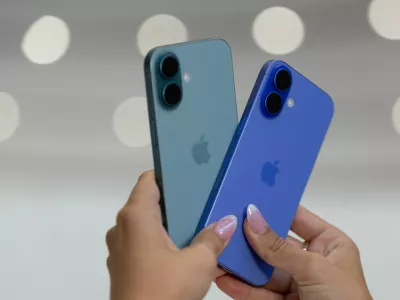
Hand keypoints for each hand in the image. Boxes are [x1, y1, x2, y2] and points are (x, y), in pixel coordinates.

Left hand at [106, 171, 236, 299]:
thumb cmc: (164, 290)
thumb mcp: (198, 262)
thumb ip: (213, 238)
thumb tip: (227, 223)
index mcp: (135, 217)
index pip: (148, 180)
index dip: (167, 174)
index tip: (188, 175)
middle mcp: (122, 228)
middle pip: (147, 202)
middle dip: (173, 201)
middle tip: (200, 200)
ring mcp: (120, 249)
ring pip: (145, 225)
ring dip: (167, 223)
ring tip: (195, 224)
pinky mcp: (123, 267)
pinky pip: (141, 243)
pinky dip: (159, 241)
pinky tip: (181, 250)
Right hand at [216, 204, 371, 299]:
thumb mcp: (315, 269)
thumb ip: (280, 248)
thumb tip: (253, 219)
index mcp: (330, 244)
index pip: (297, 218)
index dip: (274, 208)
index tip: (249, 199)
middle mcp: (312, 261)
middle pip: (275, 244)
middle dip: (251, 238)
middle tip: (228, 226)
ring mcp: (297, 283)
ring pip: (263, 270)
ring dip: (241, 264)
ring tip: (219, 252)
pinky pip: (259, 293)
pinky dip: (241, 287)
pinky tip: (224, 278)